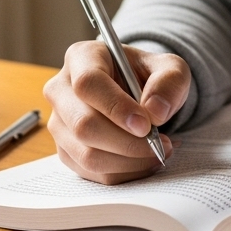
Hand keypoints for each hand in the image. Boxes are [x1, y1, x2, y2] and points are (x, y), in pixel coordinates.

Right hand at [44, 41, 188, 184]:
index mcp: (82, 58)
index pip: (88, 83)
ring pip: (87, 154)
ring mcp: (59, 123)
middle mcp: (61, 90)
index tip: (146, 125)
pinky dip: (123, 173)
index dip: (116, 107)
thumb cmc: (150, 77)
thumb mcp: (171, 68)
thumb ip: (169, 82)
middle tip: (160, 144)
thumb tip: (155, 112)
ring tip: (158, 152)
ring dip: (128, 161)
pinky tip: (144, 161)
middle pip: (84, 125)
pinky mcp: (66, 150)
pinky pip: (92, 172)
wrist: (141, 95)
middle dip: (127, 143)